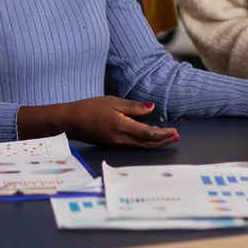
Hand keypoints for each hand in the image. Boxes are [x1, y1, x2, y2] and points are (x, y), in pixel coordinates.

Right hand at [57, 97, 178, 147]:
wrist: (70, 122)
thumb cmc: (88, 109)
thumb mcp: (112, 102)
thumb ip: (133, 107)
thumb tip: (152, 107)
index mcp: (121, 127)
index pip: (148, 133)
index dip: (163, 134)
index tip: (174, 131)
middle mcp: (120, 139)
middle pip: (147, 143)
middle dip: (163, 141)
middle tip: (176, 136)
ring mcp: (116, 144)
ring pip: (141, 146)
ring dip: (156, 143)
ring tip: (168, 138)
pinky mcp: (113, 145)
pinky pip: (133, 145)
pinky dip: (145, 142)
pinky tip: (150, 138)